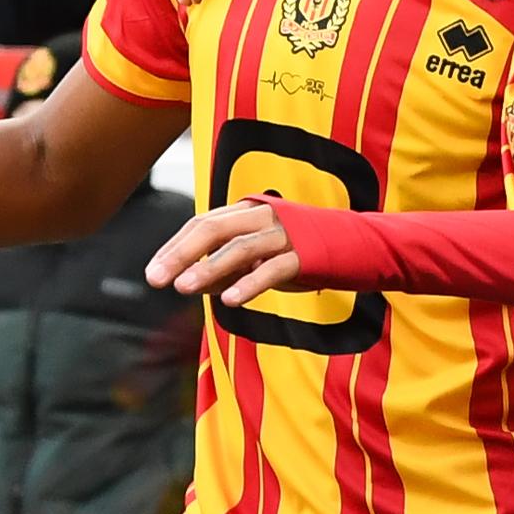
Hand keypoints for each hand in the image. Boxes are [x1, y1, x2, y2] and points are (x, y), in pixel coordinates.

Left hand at [147, 200, 297, 303]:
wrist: (361, 244)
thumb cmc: (303, 252)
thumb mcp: (259, 259)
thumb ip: (225, 268)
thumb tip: (188, 282)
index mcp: (248, 212)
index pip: (202, 224)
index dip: (174, 247)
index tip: (152, 272)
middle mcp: (263, 216)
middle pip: (214, 229)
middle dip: (181, 253)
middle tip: (155, 278)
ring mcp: (285, 234)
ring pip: (240, 247)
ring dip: (208, 267)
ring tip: (182, 287)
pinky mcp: (306, 254)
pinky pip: (273, 268)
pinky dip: (250, 283)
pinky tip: (230, 300)